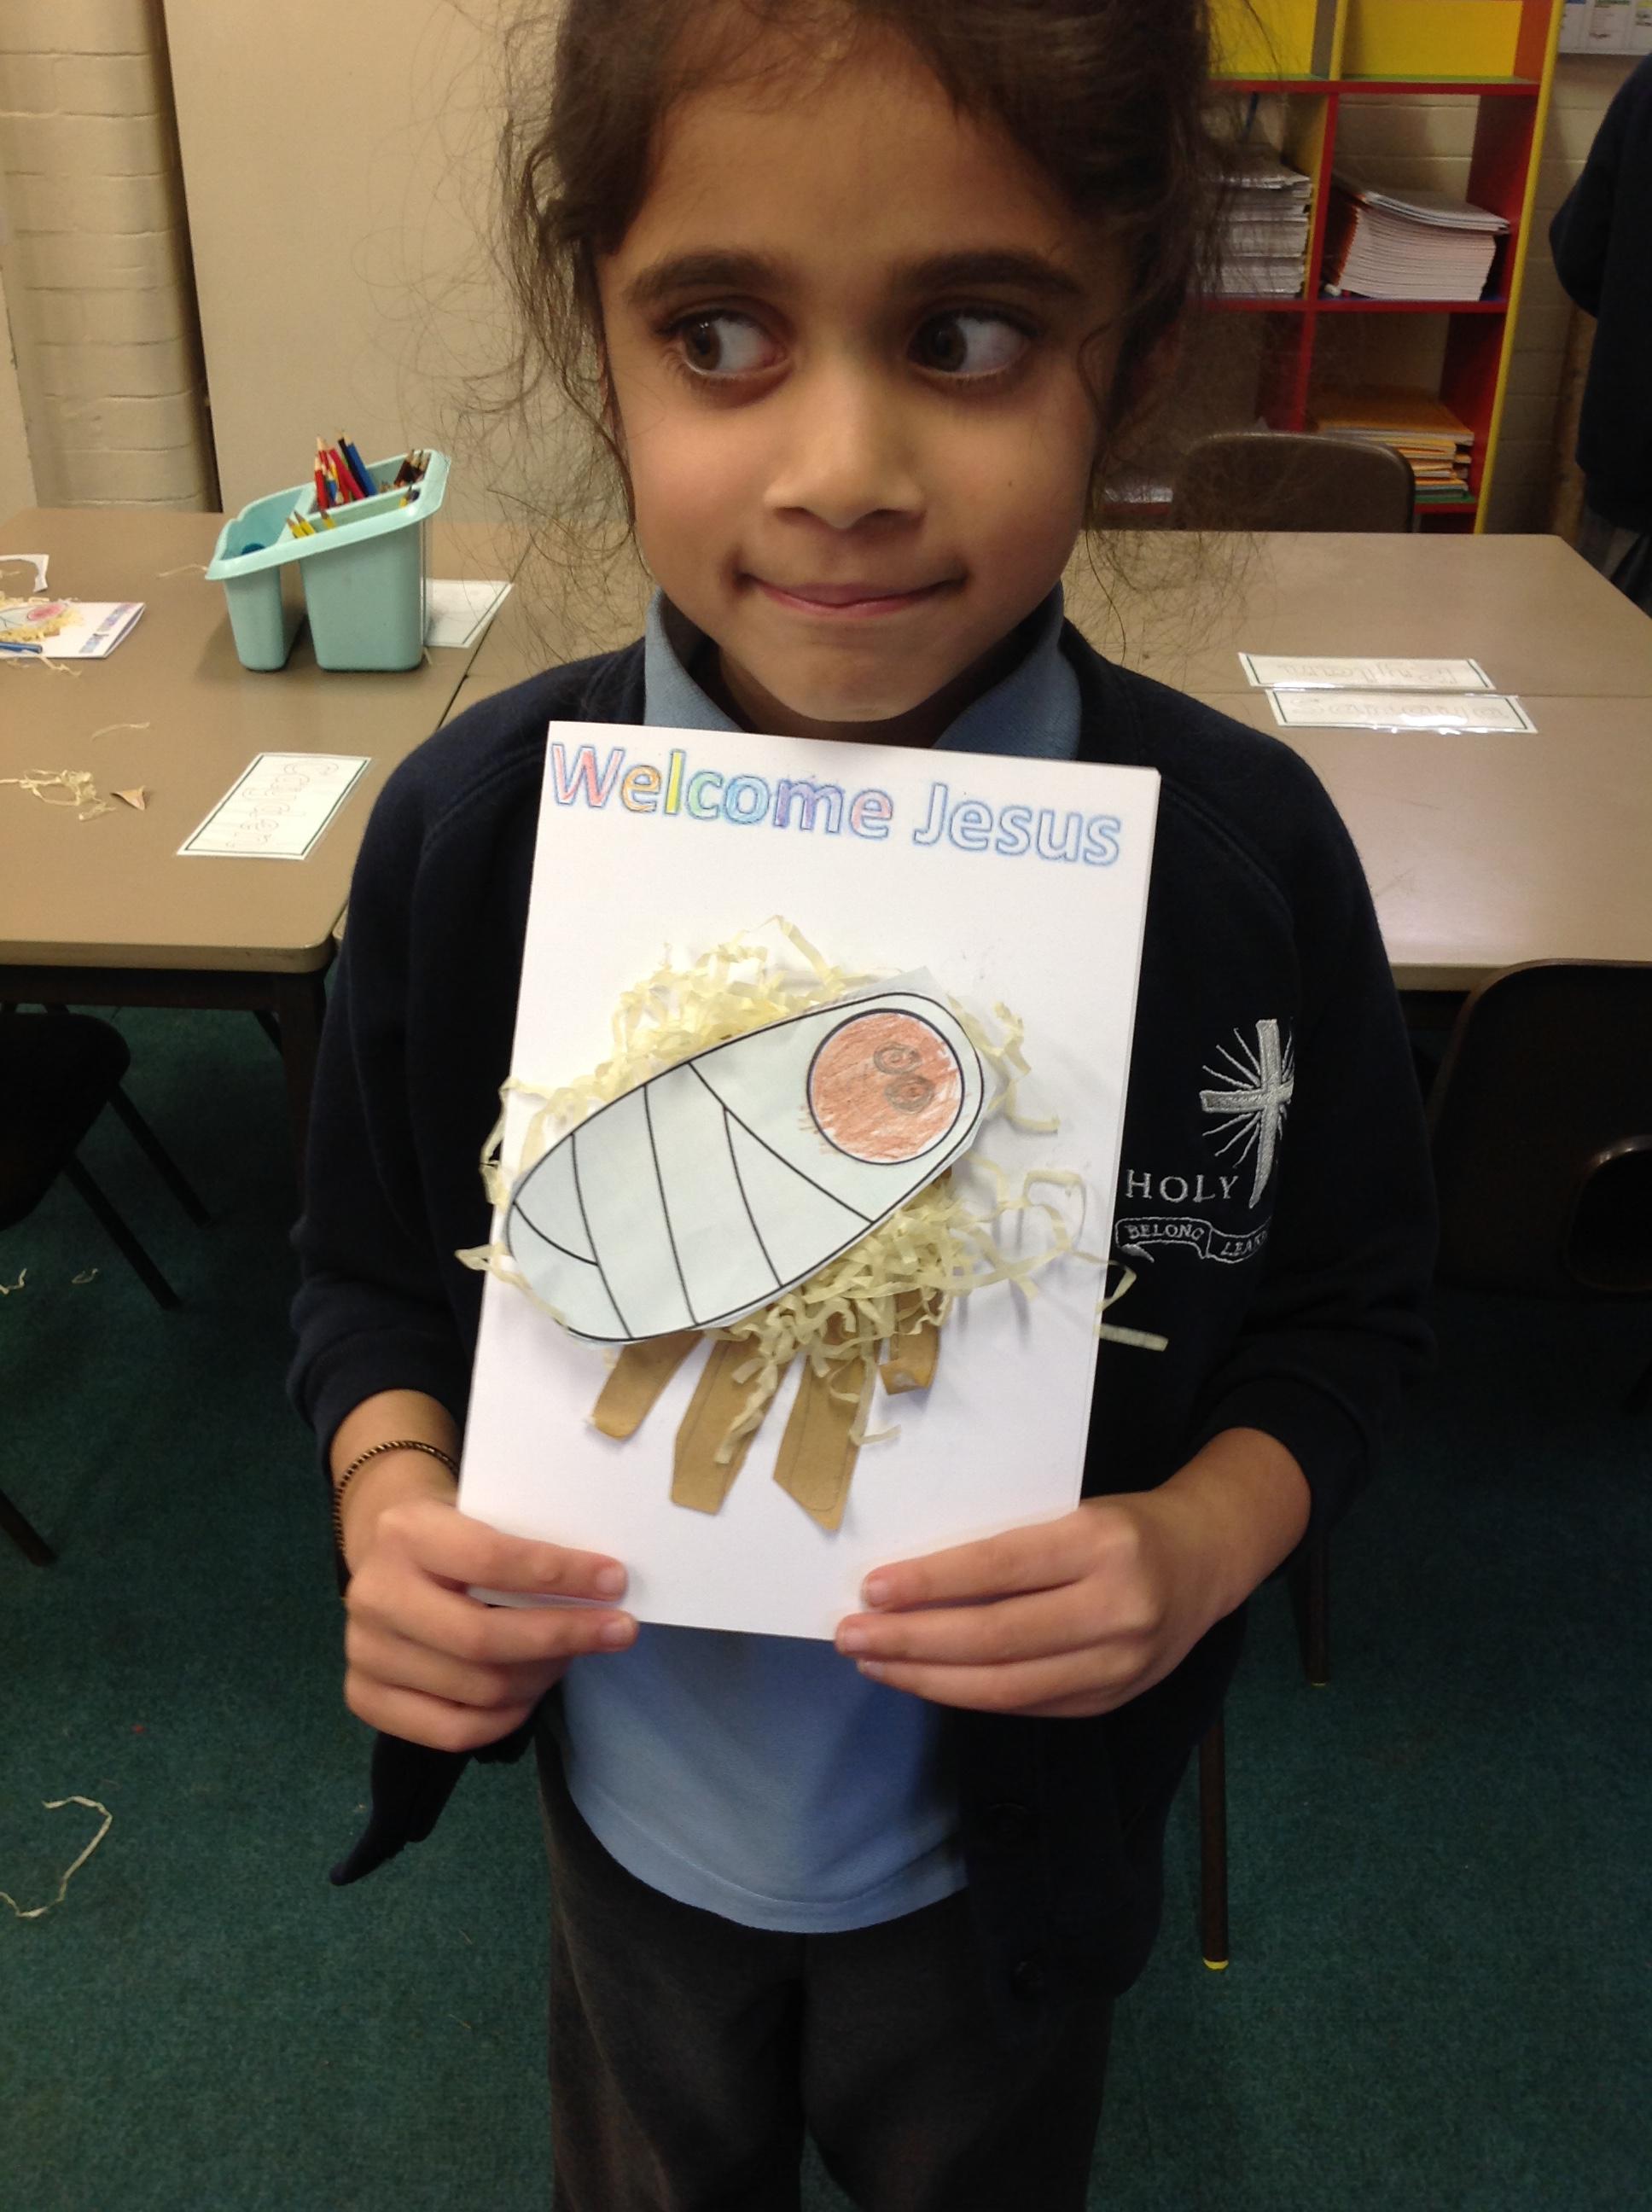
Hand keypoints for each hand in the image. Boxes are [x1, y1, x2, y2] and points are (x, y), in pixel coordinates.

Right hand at [342, 1478, 635, 1753]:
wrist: (388, 1556)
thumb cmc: (456, 1535)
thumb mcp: (484, 1516)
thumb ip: (527, 1544)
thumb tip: (604, 1587)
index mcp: (406, 1532)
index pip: (491, 1559)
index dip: (559, 1574)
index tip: (615, 1581)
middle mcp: (375, 1594)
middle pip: (483, 1638)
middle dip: (563, 1636)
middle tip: (618, 1630)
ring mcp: (365, 1652)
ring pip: (477, 1689)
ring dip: (542, 1677)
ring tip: (572, 1654)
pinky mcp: (365, 1697)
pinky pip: (453, 1731)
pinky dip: (507, 1717)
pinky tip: (533, 1691)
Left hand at [834, 1429, 1308, 1719]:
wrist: (1208, 1559)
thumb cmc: (1123, 1524)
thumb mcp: (1073, 1511)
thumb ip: (1009, 1545)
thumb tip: (910, 1579)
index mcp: (1102, 1542)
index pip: (1000, 1568)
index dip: (931, 1583)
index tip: (872, 1589)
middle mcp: (1117, 1607)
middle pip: (995, 1638)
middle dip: (912, 1641)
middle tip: (851, 1635)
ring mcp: (1120, 1664)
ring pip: (1006, 1686)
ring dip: (928, 1679)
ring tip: (874, 1663)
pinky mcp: (1113, 1699)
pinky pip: (1027, 1706)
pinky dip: (968, 1695)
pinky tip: (926, 1680)